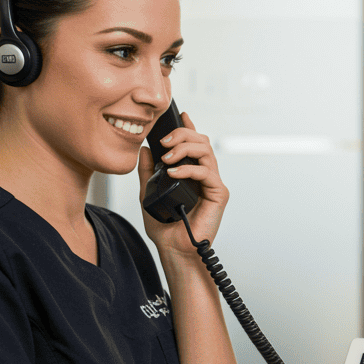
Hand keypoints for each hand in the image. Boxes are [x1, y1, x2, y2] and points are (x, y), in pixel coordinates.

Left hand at [138, 111, 229, 252]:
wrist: (174, 248)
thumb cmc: (164, 226)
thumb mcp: (148, 193)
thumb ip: (147, 172)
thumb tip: (145, 150)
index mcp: (191, 173)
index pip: (193, 144)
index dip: (189, 128)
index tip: (181, 115)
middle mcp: (205, 176)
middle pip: (201, 142)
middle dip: (182, 135)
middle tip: (164, 141)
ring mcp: (213, 184)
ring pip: (206, 151)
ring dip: (185, 148)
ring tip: (168, 157)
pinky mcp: (218, 194)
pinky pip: (206, 172)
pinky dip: (189, 169)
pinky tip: (174, 173)